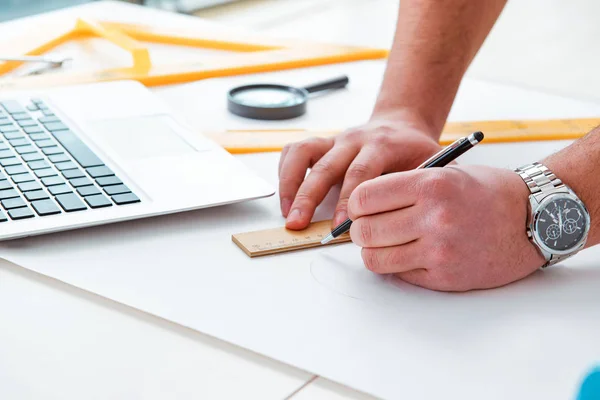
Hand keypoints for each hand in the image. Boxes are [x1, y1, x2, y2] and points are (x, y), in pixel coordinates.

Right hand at [278, 112, 441, 229]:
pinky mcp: (321, 143)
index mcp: (382, 144)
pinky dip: (285, 172)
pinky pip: (294, 150)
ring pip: (303, 153)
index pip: (360, 172)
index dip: (348, 200)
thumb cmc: (415, 152)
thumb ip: (419, 188)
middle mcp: (354, 139)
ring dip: (290, 184)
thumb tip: (403, 220)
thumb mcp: (430, 165)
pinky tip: (285, 197)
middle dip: (308, 198)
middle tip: (298, 224)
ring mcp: (334, 139)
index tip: (340, 226)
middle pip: (325, 166)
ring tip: (287, 213)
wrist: (402, 125)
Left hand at [347, 165, 545, 291]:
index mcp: (430, 185)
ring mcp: (439, 250)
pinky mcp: (445, 276)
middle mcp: (433, 218)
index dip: (356, 204)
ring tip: (386, 243)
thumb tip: (360, 207)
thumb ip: (403, 188)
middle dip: (359, 230)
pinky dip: (398, 265)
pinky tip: (412, 253)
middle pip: (364, 231)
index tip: (360, 208)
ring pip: (375, 258)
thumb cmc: (488, 193)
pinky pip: (399, 274)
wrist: (533, 219)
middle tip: (367, 228)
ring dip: (374, 251)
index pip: (363, 198)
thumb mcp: (445, 173)